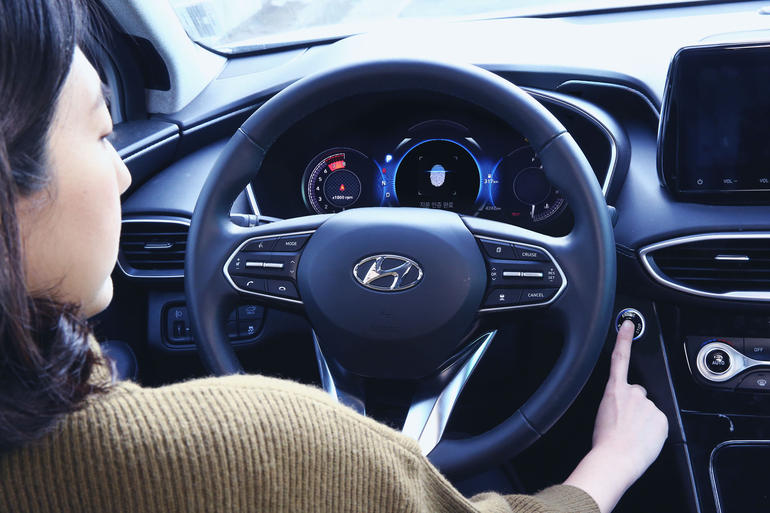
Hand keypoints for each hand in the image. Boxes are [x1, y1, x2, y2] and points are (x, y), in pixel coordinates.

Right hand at [564, 320, 668, 512]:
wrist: (615, 459)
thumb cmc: (604, 442)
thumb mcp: (601, 414)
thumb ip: (615, 403)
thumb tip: (625, 409)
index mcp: (614, 391)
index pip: (620, 358)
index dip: (624, 338)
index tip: (629, 324)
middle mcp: (633, 393)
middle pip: (638, 393)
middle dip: (635, 405)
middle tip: (627, 423)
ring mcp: (649, 405)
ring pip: (649, 409)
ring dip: (644, 419)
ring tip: (634, 434)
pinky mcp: (662, 418)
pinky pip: (659, 422)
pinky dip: (653, 430)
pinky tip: (644, 439)